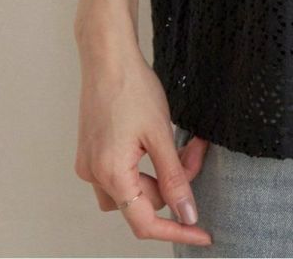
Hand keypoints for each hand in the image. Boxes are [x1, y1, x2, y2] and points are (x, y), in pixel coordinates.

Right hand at [74, 33, 212, 245]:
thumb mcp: (161, 134)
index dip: (177, 231)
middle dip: (172, 184)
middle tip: (195, 152)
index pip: (145, 223)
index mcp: (111, 175)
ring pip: (132, 190)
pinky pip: (120, 174)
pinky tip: (156, 140)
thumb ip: (175, 178)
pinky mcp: (90, 153)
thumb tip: (187, 214)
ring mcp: (89, 164)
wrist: (107, 57)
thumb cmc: (132, 89)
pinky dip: (143, 165)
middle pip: (142, 203)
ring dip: (158, 175)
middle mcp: (94, 176)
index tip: (202, 234)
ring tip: (179, 144)